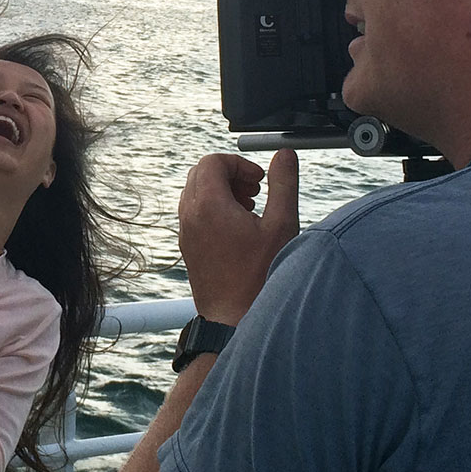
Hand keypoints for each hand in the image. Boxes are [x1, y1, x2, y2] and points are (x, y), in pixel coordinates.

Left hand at [176, 149, 298, 325]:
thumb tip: (285, 155)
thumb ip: (283, 184)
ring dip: (220, 191)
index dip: (239, 164)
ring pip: (195, 192)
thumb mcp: (281, 225)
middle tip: (254, 192)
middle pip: (201, 173)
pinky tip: (238, 228)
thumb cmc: (259, 276)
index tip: (258, 181)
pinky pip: (193, 212)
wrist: (233, 316)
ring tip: (248, 209)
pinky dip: (212, 208)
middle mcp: (190, 215)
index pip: (213, 162)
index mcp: (209, 205)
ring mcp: (186, 231)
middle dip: (229, 175)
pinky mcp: (187, 245)